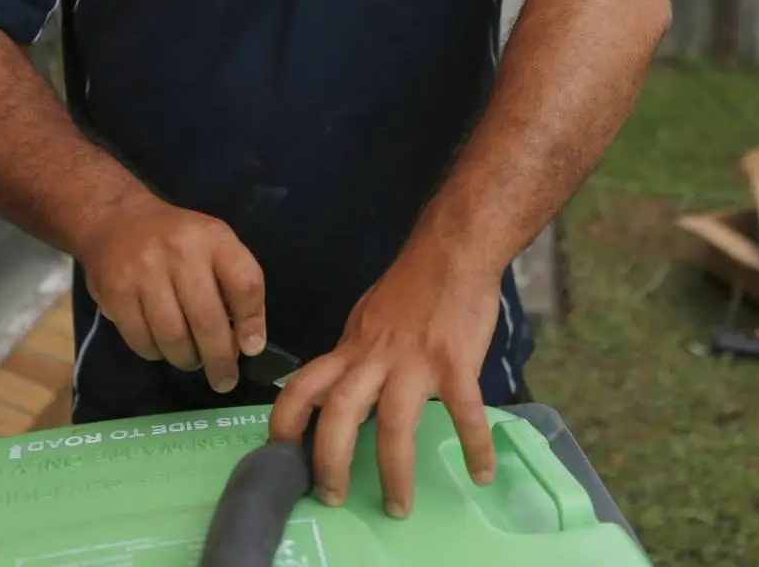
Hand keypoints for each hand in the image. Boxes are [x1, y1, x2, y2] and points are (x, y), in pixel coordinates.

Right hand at [73, 194, 266, 392]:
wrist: (115, 219)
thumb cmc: (175, 239)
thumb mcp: (213, 244)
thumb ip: (233, 285)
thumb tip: (246, 343)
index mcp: (213, 238)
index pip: (245, 284)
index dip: (252, 323)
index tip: (251, 349)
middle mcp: (179, 251)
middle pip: (208, 320)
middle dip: (220, 360)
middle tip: (224, 380)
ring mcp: (144, 272)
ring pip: (174, 338)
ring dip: (187, 359)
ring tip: (190, 359)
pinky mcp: (115, 292)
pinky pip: (142, 340)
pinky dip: (156, 353)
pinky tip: (160, 345)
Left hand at [266, 252, 501, 518]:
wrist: (451, 252)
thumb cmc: (410, 288)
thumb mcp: (365, 321)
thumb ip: (353, 358)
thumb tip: (337, 393)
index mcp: (351, 349)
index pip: (302, 384)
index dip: (285, 420)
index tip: (278, 453)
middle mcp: (374, 358)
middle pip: (339, 412)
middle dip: (329, 459)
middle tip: (330, 497)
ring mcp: (415, 361)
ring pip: (393, 423)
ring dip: (393, 470)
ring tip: (397, 507)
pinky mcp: (455, 361)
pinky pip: (463, 411)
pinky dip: (474, 445)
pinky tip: (481, 473)